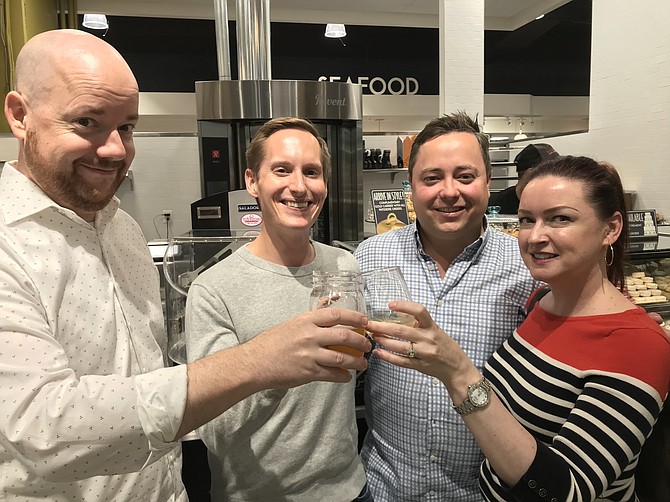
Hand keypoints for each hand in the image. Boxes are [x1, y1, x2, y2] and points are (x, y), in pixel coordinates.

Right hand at [241, 307, 370, 387]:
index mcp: (306, 320)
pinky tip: (347, 376)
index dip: (354, 317)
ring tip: (363, 363)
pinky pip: (332, 374)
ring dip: (356, 361)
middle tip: (367, 344)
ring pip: (341, 357)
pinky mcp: (308, 372)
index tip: (365, 321)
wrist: (255, 363)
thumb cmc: (272, 342)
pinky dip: (343, 376)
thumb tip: (330, 303)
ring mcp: (309, 354)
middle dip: (360, 341)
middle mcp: (309, 335)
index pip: (337, 315)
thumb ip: (312, 315)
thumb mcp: (292, 322)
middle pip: (344, 336)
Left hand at [366, 301, 474, 385]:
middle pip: (401, 331)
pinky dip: (387, 357)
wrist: (456, 367)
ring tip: (372, 336)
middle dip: (381, 327)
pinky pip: (401, 361)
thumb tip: (397, 314)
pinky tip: (378, 352)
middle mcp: (428, 339)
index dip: (404, 306)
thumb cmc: (444, 345)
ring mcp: (424, 353)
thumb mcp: (435, 329)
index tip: (389, 304)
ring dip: (382, 341)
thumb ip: (419, 323)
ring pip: (398, 346)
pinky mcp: (420, 366)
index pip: (419, 311)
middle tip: (368, 324)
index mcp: (432, 327)